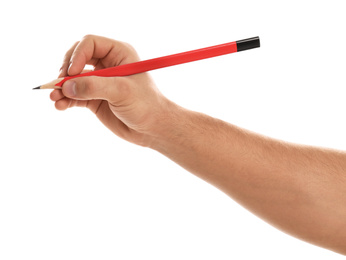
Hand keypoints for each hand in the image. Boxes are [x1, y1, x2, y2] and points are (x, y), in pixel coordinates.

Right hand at [50, 35, 173, 146]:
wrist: (153, 128)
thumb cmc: (146, 105)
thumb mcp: (122, 91)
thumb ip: (94, 87)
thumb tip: (67, 87)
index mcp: (119, 54)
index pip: (90, 44)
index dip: (77, 55)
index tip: (72, 72)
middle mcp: (108, 65)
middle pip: (77, 59)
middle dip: (66, 71)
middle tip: (60, 84)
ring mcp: (100, 83)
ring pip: (73, 79)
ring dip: (62, 87)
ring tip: (54, 98)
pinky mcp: (95, 99)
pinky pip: (75, 95)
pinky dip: (66, 100)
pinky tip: (60, 106)